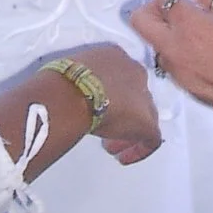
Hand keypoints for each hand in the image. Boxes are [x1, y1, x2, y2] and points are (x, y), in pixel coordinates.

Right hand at [60, 42, 161, 165]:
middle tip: (106, 127)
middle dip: (122, 112)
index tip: (99, 106)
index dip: (111, 94)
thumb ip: (79, 79)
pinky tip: (123, 157)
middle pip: (136, 95)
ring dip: (128, 131)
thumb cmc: (62, 80)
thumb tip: (72, 93)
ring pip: (145, 115)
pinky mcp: (146, 122)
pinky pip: (150, 139)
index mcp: (115, 55)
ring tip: (111, 145)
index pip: (120, 75)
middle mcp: (134, 71)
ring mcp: (143, 96)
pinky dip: (138, 150)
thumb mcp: (71, 71)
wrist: (72, 92)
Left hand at [129, 0, 212, 133]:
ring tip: (195, 23)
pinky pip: (171, 61)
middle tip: (178, 0)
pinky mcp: (186, 86)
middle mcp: (175, 50)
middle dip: (155, 4)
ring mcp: (178, 71)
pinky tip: (204, 46)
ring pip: (155, 42)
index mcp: (188, 27)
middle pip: (141, 20)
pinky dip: (178, 47)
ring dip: (166, 28)